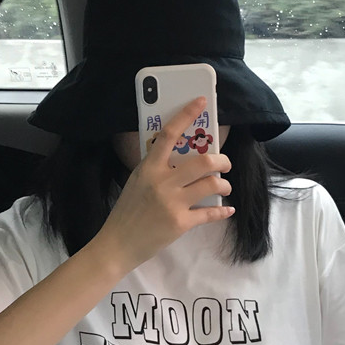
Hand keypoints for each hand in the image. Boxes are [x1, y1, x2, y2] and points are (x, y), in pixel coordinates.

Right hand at [98, 97, 233, 269]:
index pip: (168, 134)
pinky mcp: (180, 223)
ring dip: (224, 184)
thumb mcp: (137, 182)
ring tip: (224, 187)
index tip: (201, 101)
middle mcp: (162, 182)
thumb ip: (156, 169)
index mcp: (148, 168)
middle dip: (222, 161)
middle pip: (204, 162)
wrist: (117, 244)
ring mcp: (172, 203)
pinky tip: (227, 210)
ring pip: (212, 185)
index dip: (186, 114)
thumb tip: (182, 158)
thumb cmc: (126, 212)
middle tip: (224, 164)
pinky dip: (222, 211)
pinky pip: (210, 213)